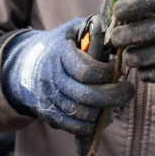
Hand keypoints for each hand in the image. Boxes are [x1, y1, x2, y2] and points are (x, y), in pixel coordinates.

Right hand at [1, 19, 133, 135]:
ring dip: (103, 112)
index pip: (86, 70)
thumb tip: (111, 31)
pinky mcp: (49, 114)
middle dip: (112, 96)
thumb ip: (90, 28)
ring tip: (116, 104)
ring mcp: (49, 98)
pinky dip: (90, 126)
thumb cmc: (57, 46)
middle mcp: (52, 78)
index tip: (120, 69)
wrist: (26, 65)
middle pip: (85, 96)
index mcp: (58, 55)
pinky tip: (101, 116)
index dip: (107, 73)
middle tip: (128, 90)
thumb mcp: (70, 30)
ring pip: (81, 114)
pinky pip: (73, 127)